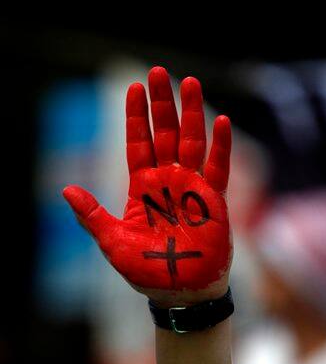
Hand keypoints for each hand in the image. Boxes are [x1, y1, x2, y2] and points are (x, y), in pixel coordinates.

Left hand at [63, 67, 231, 305]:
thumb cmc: (147, 270)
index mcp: (142, 187)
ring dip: (191, 113)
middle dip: (161, 104)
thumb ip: (92, 215)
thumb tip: (66, 189)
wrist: (180, 291)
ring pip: (192, 142)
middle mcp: (167, 180)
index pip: (138, 143)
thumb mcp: (113, 242)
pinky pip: (218, 168)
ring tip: (189, 83)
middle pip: (164, 134)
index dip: (136, 116)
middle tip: (158, 72)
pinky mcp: (214, 199)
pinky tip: (221, 122)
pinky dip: (221, 147)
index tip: (133, 88)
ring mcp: (191, 187)